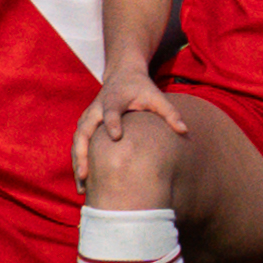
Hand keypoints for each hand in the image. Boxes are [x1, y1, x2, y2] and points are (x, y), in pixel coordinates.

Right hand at [71, 66, 183, 192]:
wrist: (122, 75)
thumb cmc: (141, 88)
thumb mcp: (156, 96)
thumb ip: (170, 112)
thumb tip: (184, 130)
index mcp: (114, 100)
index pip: (111, 112)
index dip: (113, 123)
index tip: (116, 137)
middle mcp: (96, 109)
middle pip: (84, 131)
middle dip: (82, 153)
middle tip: (86, 175)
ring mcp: (88, 117)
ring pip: (77, 141)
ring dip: (77, 163)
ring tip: (82, 187)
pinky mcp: (84, 125)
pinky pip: (78, 144)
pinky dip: (78, 161)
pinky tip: (83, 181)